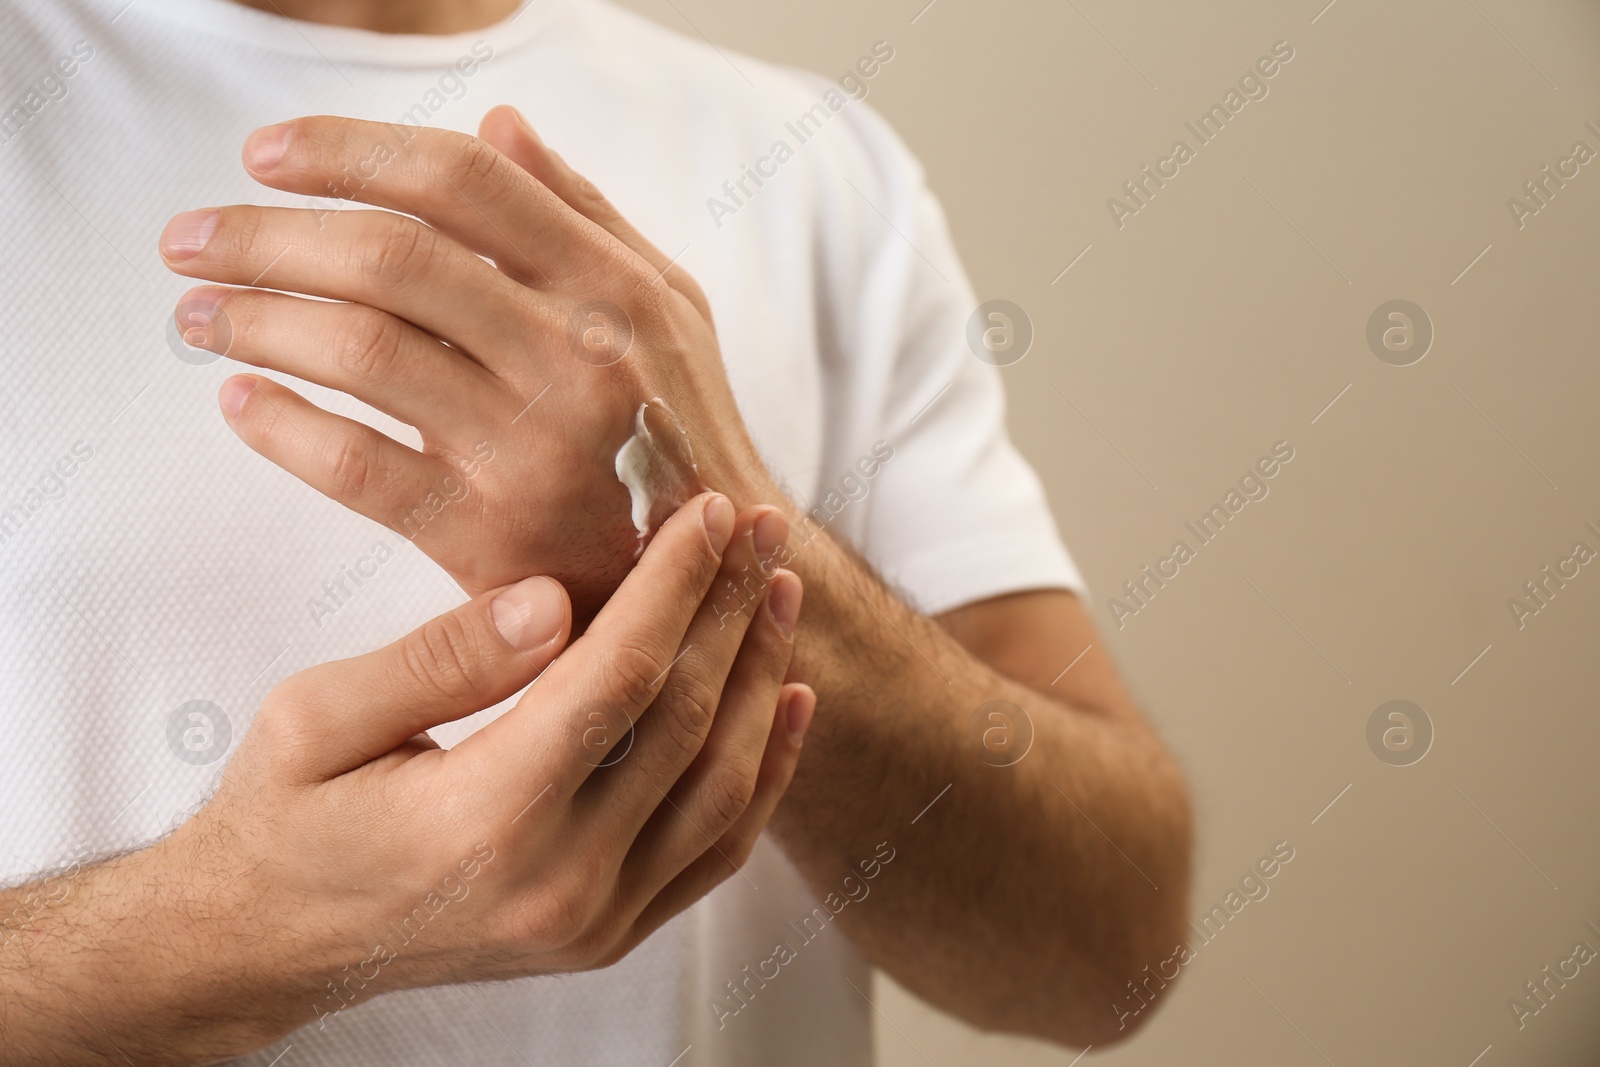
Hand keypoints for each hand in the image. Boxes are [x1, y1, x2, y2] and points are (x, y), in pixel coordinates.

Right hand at [96, 495, 806, 1060]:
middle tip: (759, 528)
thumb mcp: (317, 718)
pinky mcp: (610, 935)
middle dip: (730, 611)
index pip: (616, 680)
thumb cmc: (282, 816)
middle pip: (685, 723)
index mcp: (481, 822)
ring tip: (777, 591)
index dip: (674, 586)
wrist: (269, 943)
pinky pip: (718, 850)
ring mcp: (593, 922)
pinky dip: (765, 770)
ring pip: (722, 787)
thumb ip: (439, 659)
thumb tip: (553, 598)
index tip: (705, 510)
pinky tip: (788, 698)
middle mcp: (557, 885)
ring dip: (762, 679)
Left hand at [161, 108, 780, 618]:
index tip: (263, 154)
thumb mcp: (668, 307)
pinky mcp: (489, 535)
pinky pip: (355, 467)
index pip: (460, 182)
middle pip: (391, 258)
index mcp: (612, 288)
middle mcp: (577, 358)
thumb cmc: (680, 428)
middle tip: (188, 237)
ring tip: (196, 312)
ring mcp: (532, 448)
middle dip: (266, 234)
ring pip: (360, 352)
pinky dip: (279, 427)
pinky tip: (240, 402)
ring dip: (254, 319)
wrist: (712, 579)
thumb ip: (586, 213)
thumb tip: (497, 124)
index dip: (348, 152)